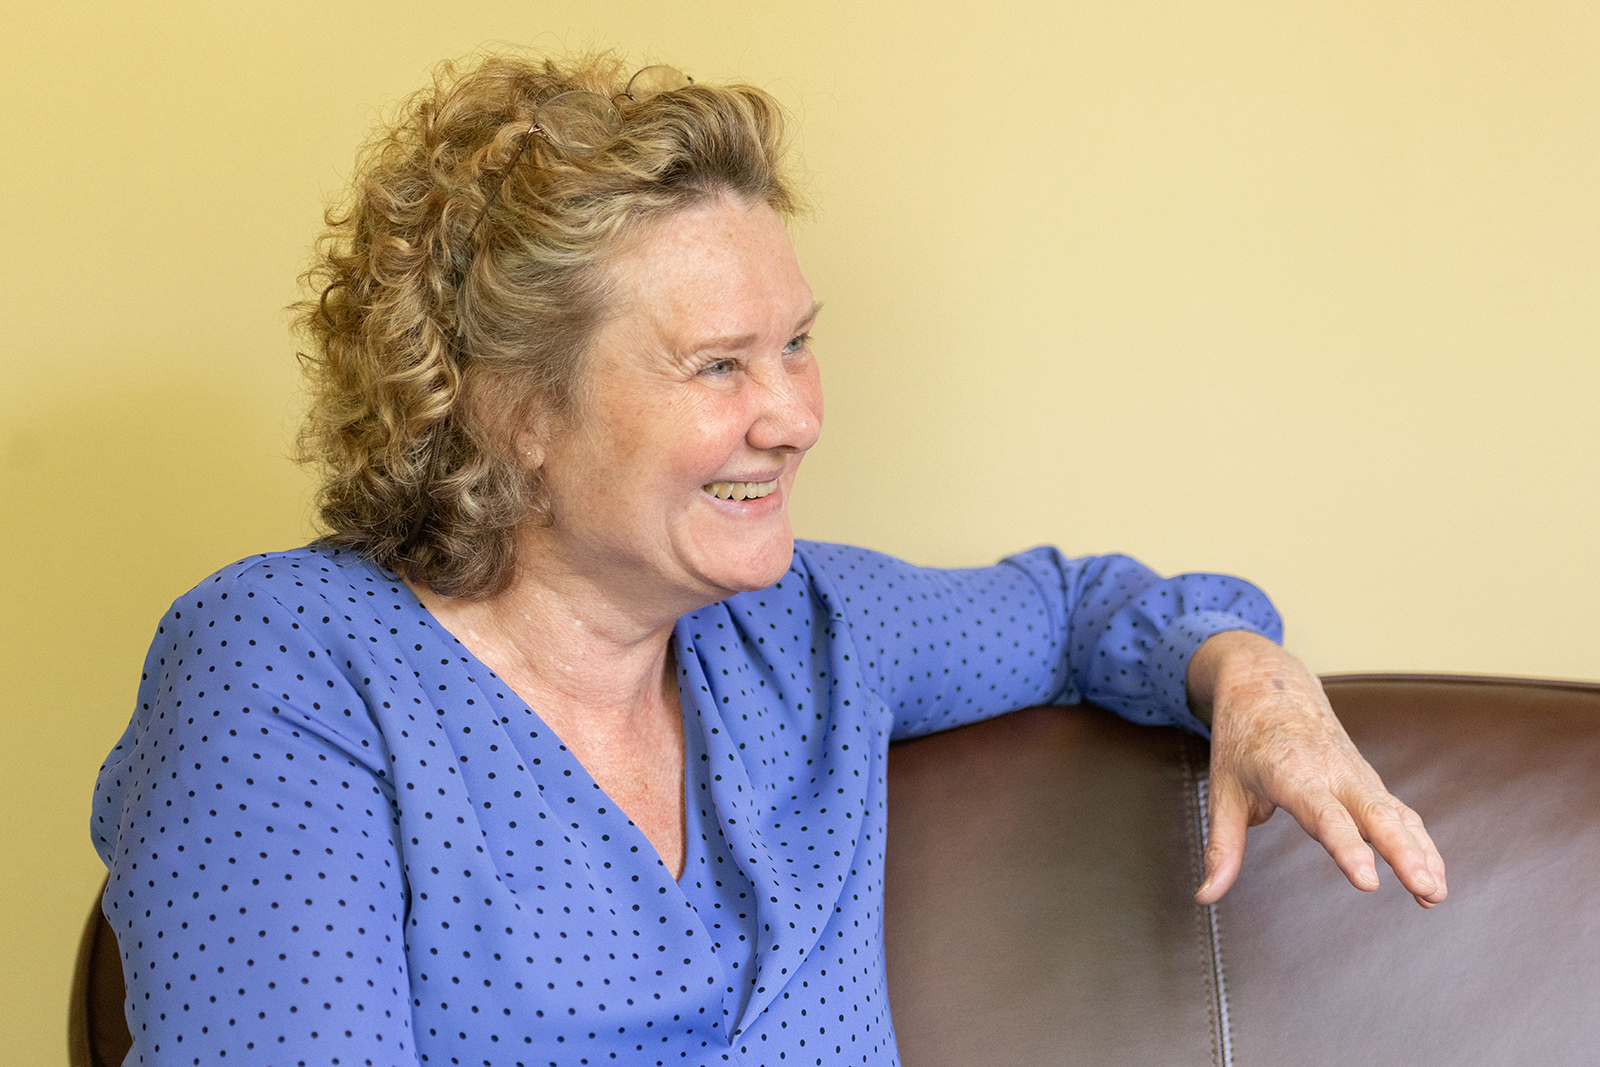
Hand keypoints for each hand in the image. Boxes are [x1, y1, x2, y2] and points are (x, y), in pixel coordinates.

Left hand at [1185, 631, 1446, 908]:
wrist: (1267, 683)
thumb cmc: (1242, 739)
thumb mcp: (1222, 789)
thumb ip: (1221, 846)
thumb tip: (1206, 896)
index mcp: (1291, 773)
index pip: (1325, 816)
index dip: (1347, 848)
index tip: (1369, 881)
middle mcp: (1331, 772)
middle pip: (1375, 814)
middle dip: (1404, 853)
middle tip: (1426, 890)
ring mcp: (1354, 774)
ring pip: (1396, 813)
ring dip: (1421, 852)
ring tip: (1436, 895)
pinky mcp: (1366, 779)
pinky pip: (1399, 811)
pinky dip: (1419, 841)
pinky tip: (1433, 876)